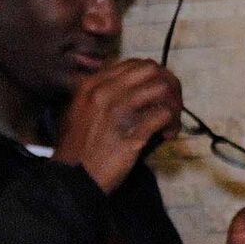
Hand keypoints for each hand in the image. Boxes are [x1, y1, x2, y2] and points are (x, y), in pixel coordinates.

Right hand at [53, 58, 183, 193]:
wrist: (71, 178)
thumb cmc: (75, 148)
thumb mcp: (75, 111)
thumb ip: (95, 93)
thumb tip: (120, 83)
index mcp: (92, 85)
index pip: (134, 65)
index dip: (152, 76)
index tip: (155, 94)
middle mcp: (105, 93)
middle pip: (151, 70)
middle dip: (168, 84)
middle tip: (170, 103)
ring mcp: (119, 112)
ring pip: (162, 88)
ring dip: (173, 103)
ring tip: (170, 121)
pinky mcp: (132, 133)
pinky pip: (164, 115)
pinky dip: (172, 123)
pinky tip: (167, 134)